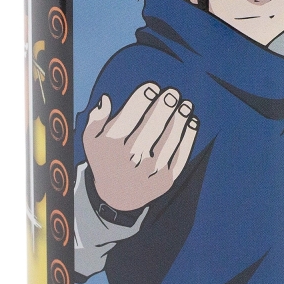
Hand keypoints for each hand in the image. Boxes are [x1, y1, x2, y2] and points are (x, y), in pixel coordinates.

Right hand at [82, 83, 198, 211]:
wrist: (116, 197)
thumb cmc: (106, 160)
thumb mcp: (92, 142)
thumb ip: (95, 120)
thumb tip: (106, 100)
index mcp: (112, 146)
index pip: (129, 117)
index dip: (142, 99)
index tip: (152, 87)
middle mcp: (130, 158)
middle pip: (151, 127)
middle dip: (164, 107)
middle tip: (173, 93)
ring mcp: (149, 171)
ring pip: (168, 141)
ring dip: (179, 120)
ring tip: (185, 105)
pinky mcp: (165, 180)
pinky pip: (180, 156)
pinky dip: (188, 138)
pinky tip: (192, 122)